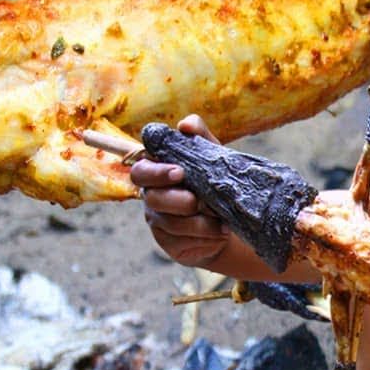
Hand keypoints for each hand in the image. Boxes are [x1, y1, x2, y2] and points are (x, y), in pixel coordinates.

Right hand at [130, 115, 229, 266]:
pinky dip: (204, 238)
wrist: (228, 222)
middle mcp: (152, 197)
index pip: (142, 170)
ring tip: (222, 223)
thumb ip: (199, 137)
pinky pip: (182, 242)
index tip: (180, 172)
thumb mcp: (211, 158)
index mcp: (157, 173)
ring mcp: (158, 222)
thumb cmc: (213, 183)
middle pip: (153, 199)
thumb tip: (185, 124)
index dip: (156, 172)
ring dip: (199, 223)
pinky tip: (218, 235)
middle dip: (177, 200)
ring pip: (171, 223)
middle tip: (197, 201)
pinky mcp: (169, 244)